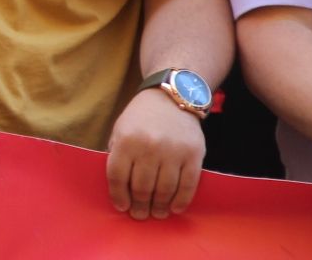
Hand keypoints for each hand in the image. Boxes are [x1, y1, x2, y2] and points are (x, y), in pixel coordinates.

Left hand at [106, 87, 204, 219]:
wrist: (171, 98)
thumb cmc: (140, 117)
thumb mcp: (120, 130)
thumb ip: (117, 154)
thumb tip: (118, 187)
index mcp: (126, 141)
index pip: (118, 176)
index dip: (119, 195)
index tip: (121, 207)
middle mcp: (149, 147)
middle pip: (142, 187)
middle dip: (139, 206)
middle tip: (139, 215)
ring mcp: (173, 152)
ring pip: (165, 190)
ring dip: (159, 207)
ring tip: (156, 214)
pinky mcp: (194, 155)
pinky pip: (188, 185)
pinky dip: (181, 201)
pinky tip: (175, 208)